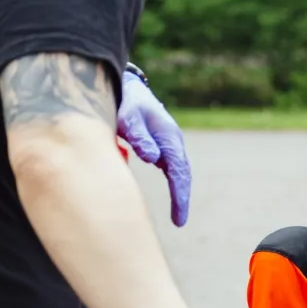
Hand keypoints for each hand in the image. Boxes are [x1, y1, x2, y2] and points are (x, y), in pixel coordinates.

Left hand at [118, 70, 191, 226]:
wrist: (123, 85)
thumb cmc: (124, 101)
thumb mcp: (128, 116)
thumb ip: (139, 136)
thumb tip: (153, 159)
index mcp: (169, 136)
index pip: (178, 171)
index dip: (180, 195)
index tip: (179, 218)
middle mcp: (171, 140)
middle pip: (181, 173)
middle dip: (182, 198)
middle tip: (179, 222)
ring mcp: (166, 142)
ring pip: (176, 170)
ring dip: (178, 190)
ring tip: (177, 215)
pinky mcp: (157, 143)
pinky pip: (168, 165)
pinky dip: (171, 181)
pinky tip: (166, 194)